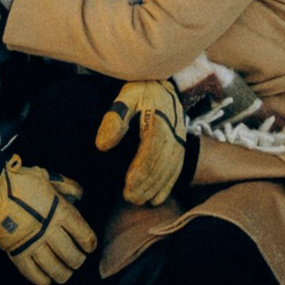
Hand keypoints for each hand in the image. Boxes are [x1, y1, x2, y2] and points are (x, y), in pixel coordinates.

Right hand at [0, 157, 96, 284]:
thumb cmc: (22, 181)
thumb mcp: (48, 177)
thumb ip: (66, 186)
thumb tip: (80, 194)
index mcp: (59, 211)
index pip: (83, 234)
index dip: (89, 243)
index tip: (89, 247)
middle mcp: (49, 230)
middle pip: (71, 255)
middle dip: (77, 261)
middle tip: (77, 261)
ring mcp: (33, 244)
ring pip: (54, 268)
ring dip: (63, 274)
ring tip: (65, 273)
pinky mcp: (17, 253)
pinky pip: (32, 273)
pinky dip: (41, 280)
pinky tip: (46, 280)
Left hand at [95, 77, 188, 207]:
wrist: (163, 85)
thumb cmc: (140, 91)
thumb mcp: (125, 97)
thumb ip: (114, 119)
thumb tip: (102, 146)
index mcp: (160, 118)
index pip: (153, 148)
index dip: (142, 168)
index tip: (128, 184)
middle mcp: (174, 131)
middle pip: (162, 163)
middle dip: (146, 183)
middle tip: (129, 197)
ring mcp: (179, 140)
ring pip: (170, 170)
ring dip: (154, 188)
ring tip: (137, 200)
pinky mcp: (181, 147)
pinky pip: (177, 170)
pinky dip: (167, 187)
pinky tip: (156, 200)